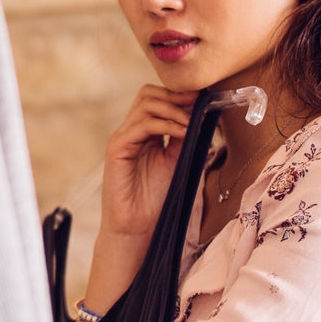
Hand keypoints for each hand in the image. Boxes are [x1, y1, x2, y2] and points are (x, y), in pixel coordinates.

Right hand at [101, 85, 196, 237]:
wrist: (137, 227)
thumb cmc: (156, 200)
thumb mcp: (178, 162)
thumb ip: (185, 138)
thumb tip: (201, 116)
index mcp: (145, 134)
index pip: (158, 99)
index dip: (180, 95)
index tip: (204, 98)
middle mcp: (131, 132)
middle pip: (148, 94)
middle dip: (176, 96)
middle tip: (198, 104)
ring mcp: (123, 138)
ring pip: (146, 104)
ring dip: (174, 109)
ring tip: (191, 123)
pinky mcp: (117, 148)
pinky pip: (141, 125)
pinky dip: (165, 124)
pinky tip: (182, 132)